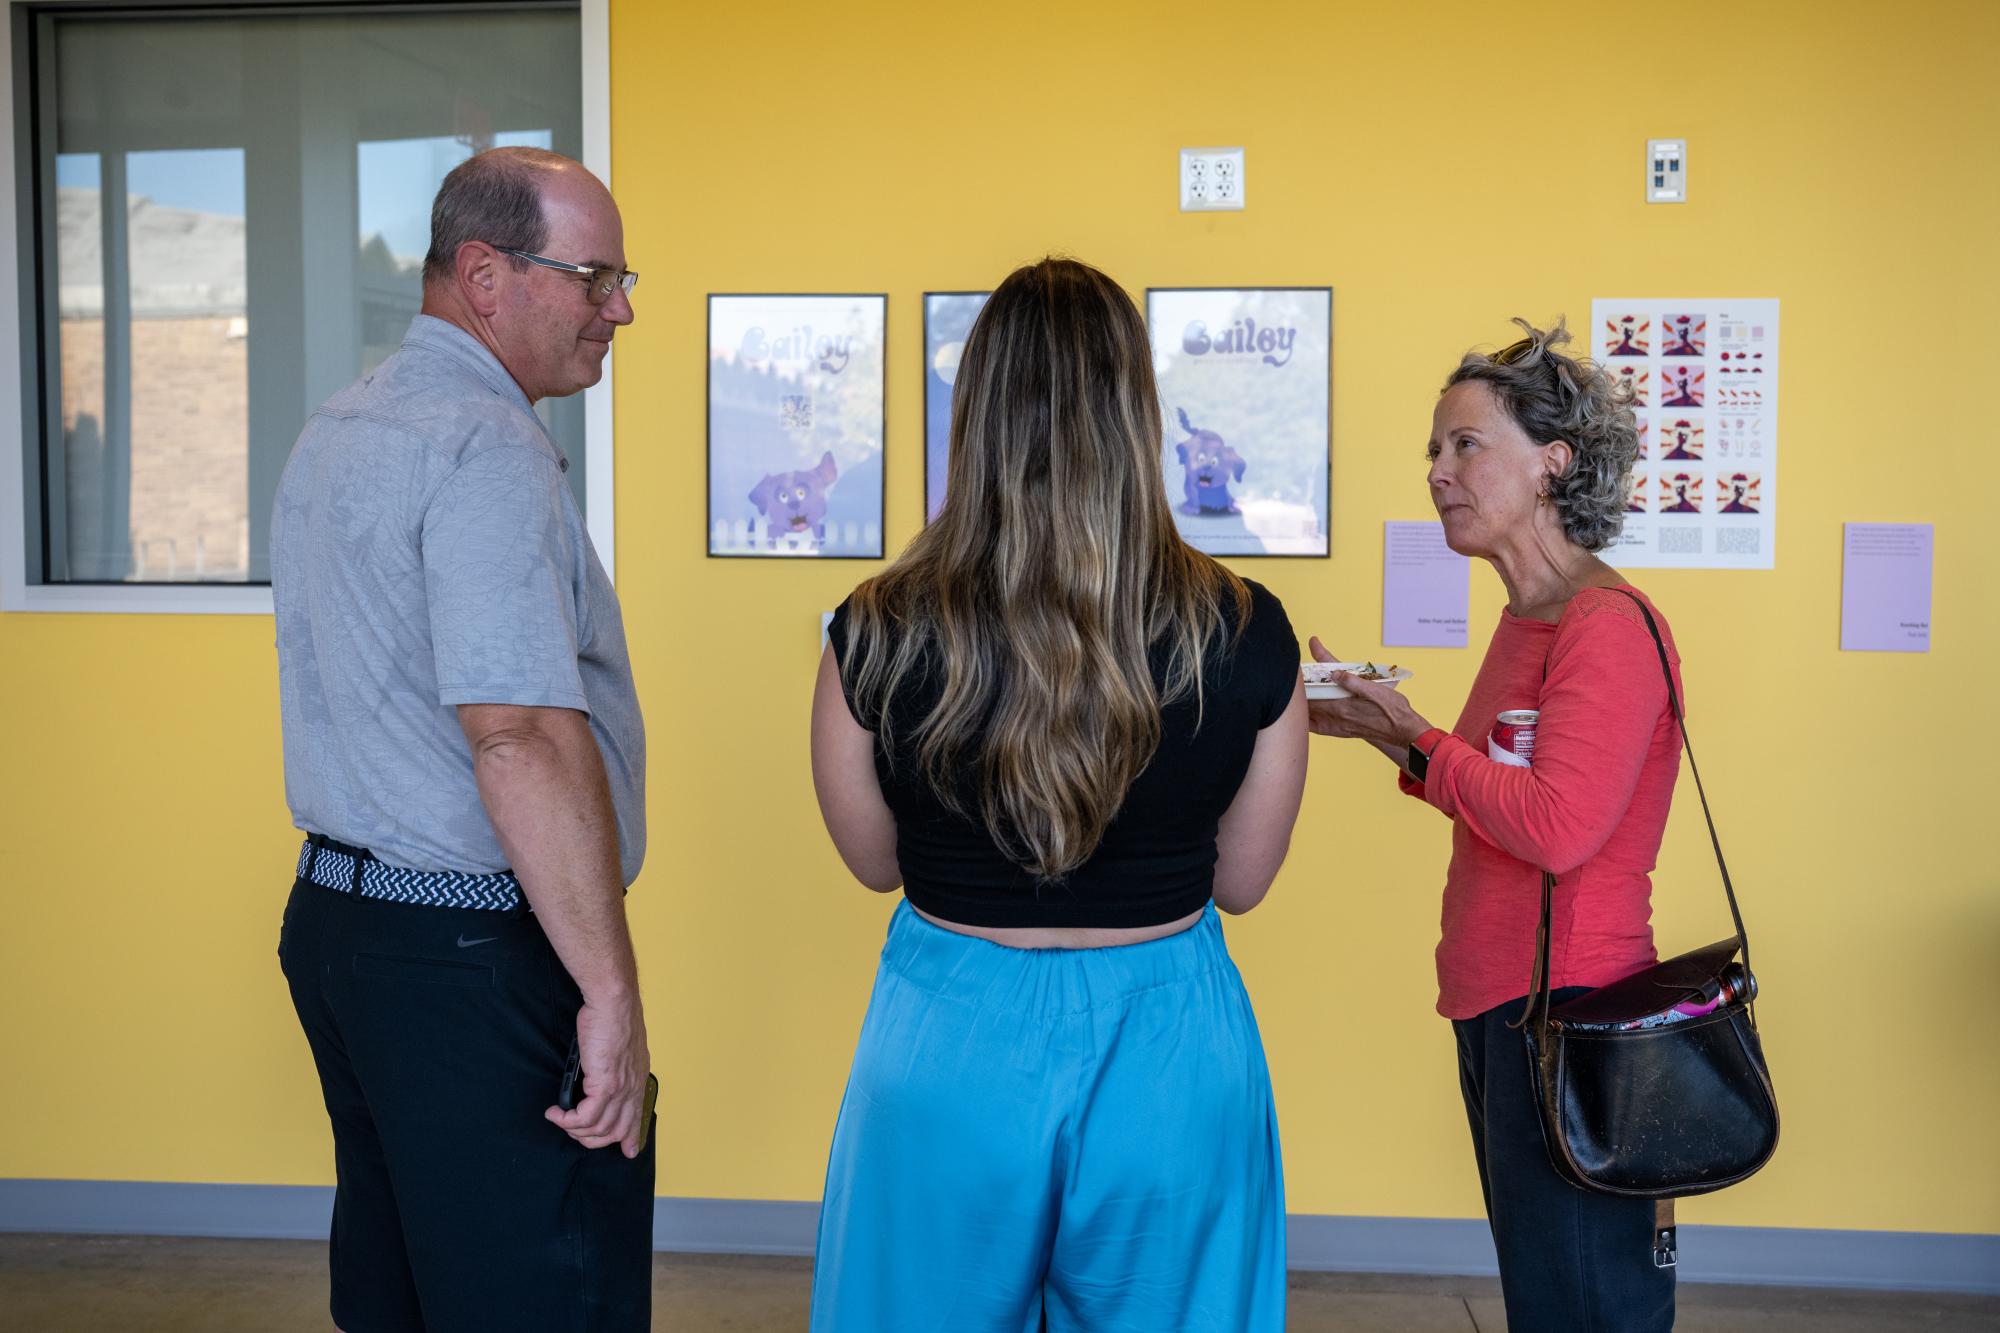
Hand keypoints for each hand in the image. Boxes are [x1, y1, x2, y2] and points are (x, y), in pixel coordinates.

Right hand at [545, 995, 652, 1156]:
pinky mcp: (605, 1085)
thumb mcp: (620, 1045)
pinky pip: (585, 1117)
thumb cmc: (612, 1016)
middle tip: (572, 1130)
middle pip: (616, 1131)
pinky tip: (556, 1113)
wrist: (613, 1002)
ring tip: (559, 1118)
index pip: (637, 1116)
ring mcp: (620, 1088)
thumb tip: (599, 1075)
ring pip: (598, 1129)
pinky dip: (567, 1120)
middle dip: (591, 1139)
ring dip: (573, 1129)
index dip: (632, 1137)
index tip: (628, 1150)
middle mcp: (632, 1087)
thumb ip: (616, 1064)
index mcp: (637, 1078)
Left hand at [1304, 635, 1430, 747]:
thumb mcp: (1375, 688)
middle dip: (1302, 692)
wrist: (1403, 731)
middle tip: (1300, 680)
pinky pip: (1318, 727)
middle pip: (1309, 704)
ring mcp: (1338, 726)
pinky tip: (1309, 711)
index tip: (1300, 673)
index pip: (1313, 694)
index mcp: (1342, 706)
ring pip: (1311, 715)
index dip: (1303, 683)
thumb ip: (1352, 680)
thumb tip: (1334, 673)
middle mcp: (1337, 718)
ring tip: (1303, 692)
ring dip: (1305, 704)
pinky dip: (1310, 719)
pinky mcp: (1342, 731)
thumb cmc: (1392, 709)